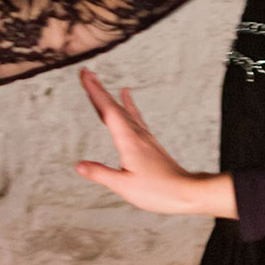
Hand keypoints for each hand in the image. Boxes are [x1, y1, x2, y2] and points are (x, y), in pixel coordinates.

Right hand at [75, 69, 237, 216]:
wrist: (186, 191)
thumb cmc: (157, 191)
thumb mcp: (124, 185)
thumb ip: (101, 174)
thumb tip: (79, 165)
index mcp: (129, 141)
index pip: (108, 112)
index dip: (95, 93)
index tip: (85, 76)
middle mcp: (137, 134)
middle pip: (114, 107)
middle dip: (98, 89)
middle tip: (86, 73)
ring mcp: (144, 137)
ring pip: (123, 111)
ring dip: (109, 96)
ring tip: (99, 82)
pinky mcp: (149, 142)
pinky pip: (135, 117)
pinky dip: (128, 105)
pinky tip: (127, 97)